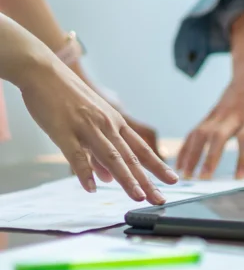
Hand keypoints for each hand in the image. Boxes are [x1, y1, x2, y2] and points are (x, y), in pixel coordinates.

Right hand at [20, 60, 177, 203]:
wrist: (42, 71)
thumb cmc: (67, 97)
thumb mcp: (92, 122)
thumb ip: (100, 152)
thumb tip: (109, 178)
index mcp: (115, 123)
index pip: (141, 149)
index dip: (158, 166)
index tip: (174, 181)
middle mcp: (106, 125)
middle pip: (130, 157)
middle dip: (146, 180)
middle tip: (160, 199)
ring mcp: (86, 127)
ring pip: (110, 156)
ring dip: (125, 178)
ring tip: (138, 196)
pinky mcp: (63, 130)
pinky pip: (76, 154)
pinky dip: (85, 172)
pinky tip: (92, 188)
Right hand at [177, 10, 243, 178]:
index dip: (243, 158)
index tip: (239, 177)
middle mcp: (235, 114)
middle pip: (218, 135)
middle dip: (210, 158)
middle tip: (204, 178)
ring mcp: (220, 112)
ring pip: (201, 133)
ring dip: (192, 154)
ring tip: (186, 175)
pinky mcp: (211, 113)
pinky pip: (195, 131)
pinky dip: (186, 147)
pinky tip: (180, 163)